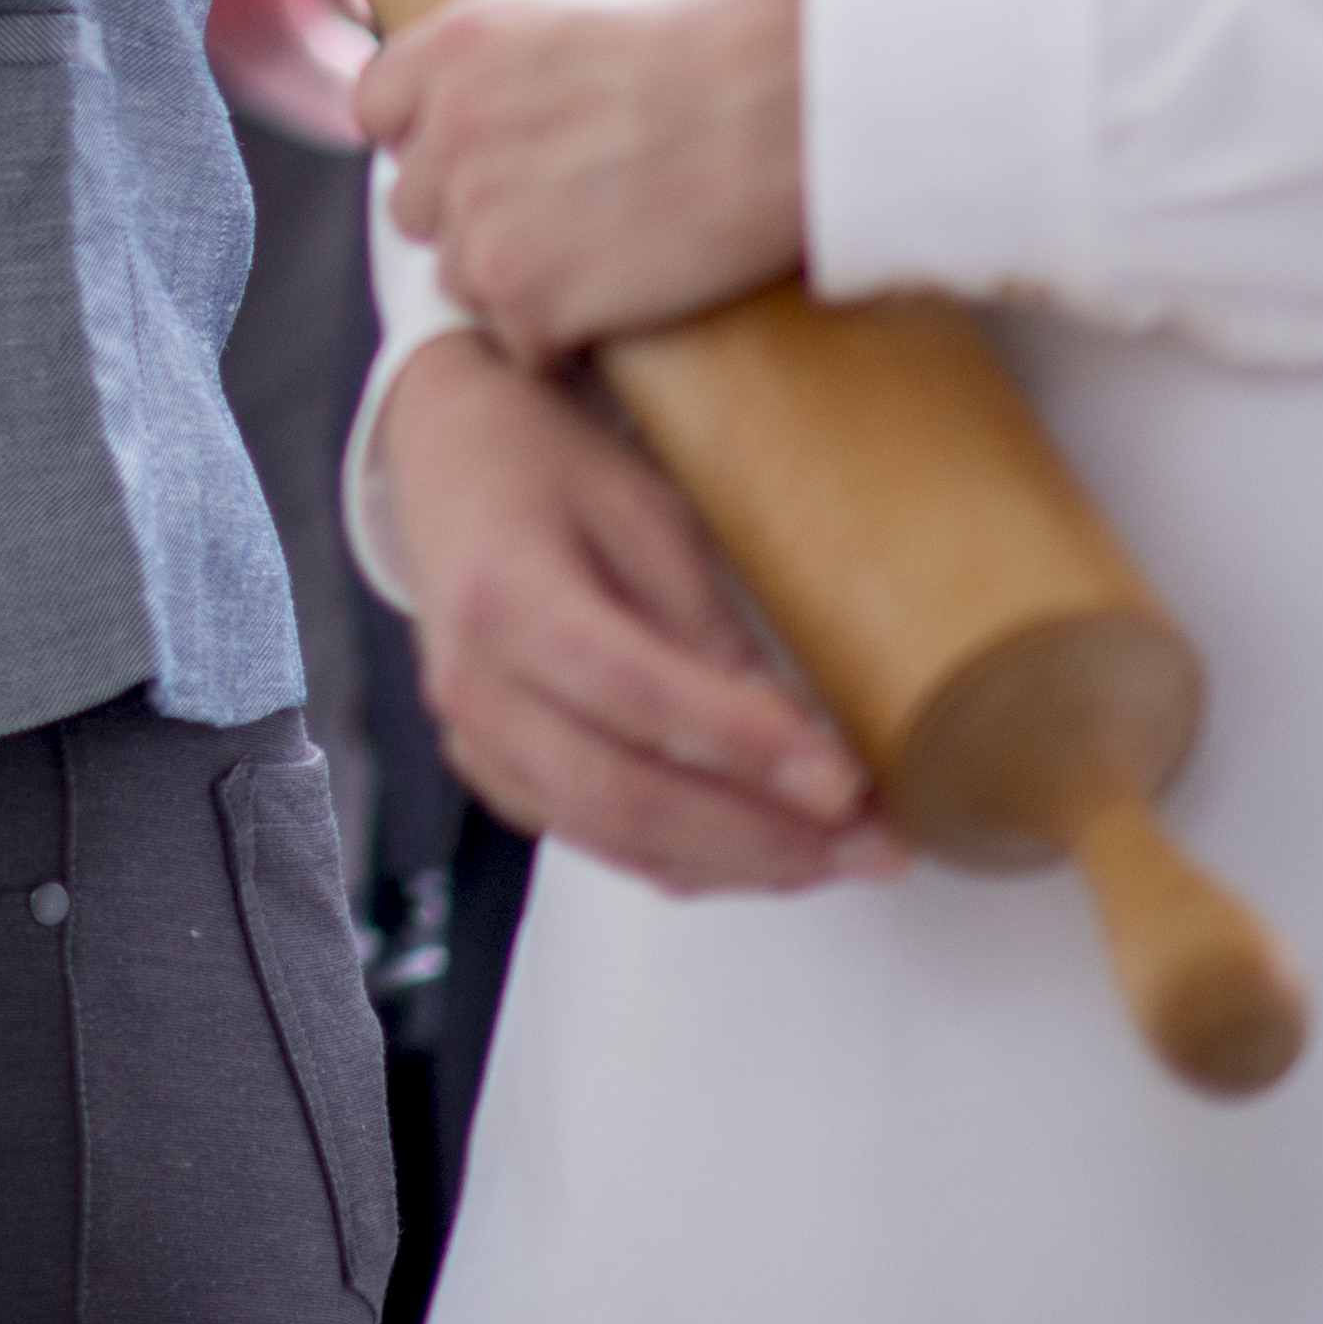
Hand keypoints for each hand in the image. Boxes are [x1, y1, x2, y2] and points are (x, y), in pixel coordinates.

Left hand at [354, 0, 809, 363]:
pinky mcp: (523, 291)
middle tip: (556, 225)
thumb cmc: (769, 27)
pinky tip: (615, 319)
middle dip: (475, 219)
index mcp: (464, 38)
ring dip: (515, 285)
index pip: (379, 107)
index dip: (430, 139)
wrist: (810, 107)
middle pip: (416, 203)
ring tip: (595, 275)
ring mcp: (479, 213)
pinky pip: (515, 339)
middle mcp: (449, 124)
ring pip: (459, 278)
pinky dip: (559, 342)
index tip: (483, 157)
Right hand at [370, 327, 896, 894]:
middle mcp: (474, 685)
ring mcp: (474, 740)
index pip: (637, 695)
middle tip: (876, 844)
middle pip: (627, 798)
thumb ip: (707, 627)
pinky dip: (690, 859)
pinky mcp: (494, 773)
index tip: (846, 781)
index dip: (746, 747)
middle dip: (765, 838)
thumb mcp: (642, 511)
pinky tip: (767, 849)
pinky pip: (599, 842)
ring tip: (845, 854)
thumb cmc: (544, 466)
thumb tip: (803, 738)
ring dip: (741, 864)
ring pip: (617, 841)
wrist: (446, 460)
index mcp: (503, 597)